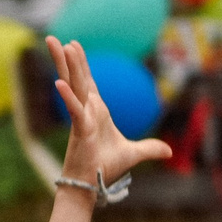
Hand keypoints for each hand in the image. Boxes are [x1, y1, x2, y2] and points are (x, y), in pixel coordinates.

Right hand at [49, 36, 172, 187]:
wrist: (93, 184)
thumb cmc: (106, 167)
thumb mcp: (134, 153)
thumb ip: (150, 148)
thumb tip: (169, 151)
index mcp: (97, 111)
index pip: (87, 81)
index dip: (81, 63)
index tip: (73, 45)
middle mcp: (87, 110)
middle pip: (76, 77)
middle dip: (66, 57)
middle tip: (52, 38)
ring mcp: (82, 117)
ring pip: (73, 86)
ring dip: (65, 66)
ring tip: (56, 45)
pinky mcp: (81, 129)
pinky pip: (74, 110)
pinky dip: (68, 97)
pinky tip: (59, 83)